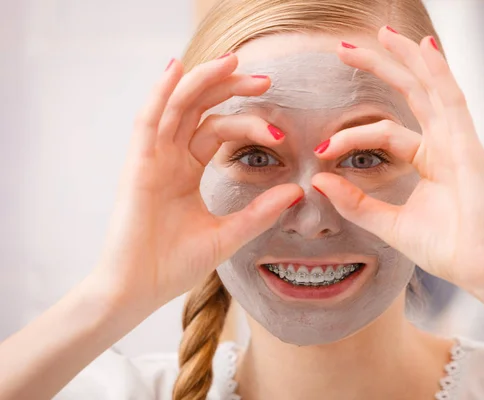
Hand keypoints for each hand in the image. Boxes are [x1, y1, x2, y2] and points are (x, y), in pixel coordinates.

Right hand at [95, 55, 301, 308]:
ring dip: (203, 81)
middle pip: (199, 109)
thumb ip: (260, 212)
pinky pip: (147, 120)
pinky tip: (178, 69)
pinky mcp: (137, 165)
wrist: (138, 291)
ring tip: (234, 63)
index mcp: (186, 171)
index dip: (248, 124)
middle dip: (230, 89)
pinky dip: (160, 93)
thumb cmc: (174, 265)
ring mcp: (151, 159)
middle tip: (264, 80)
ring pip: (177, 106)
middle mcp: (169, 158)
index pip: (217, 131)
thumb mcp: (228, 235)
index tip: (281, 134)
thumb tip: (298, 190)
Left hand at [312, 27, 483, 289]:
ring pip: (430, 88)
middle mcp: (444, 143)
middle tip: (344, 49)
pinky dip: (439, 73)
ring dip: (406, 59)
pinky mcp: (469, 147)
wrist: (479, 270)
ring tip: (382, 33)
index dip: (352, 136)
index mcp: (429, 158)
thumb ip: (354, 202)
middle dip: (380, 68)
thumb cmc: (443, 248)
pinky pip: (452, 101)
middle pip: (409, 94)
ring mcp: (458, 141)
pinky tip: (423, 48)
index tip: (321, 149)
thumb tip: (317, 179)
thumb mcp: (387, 223)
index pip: (384, 132)